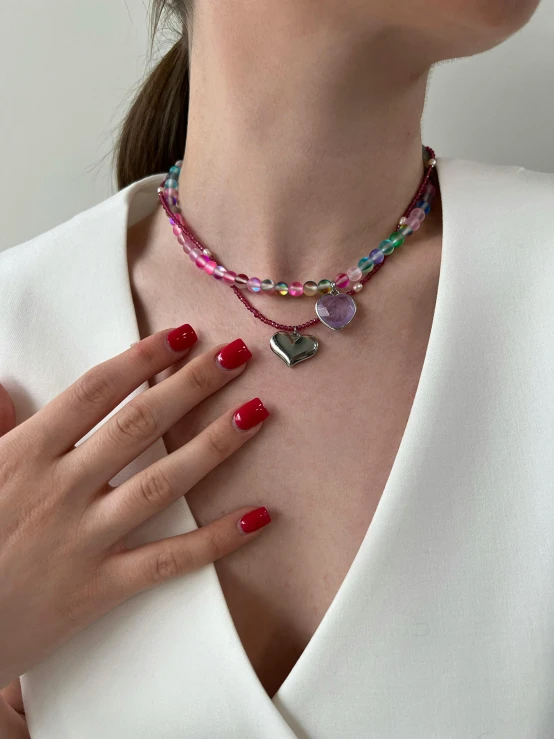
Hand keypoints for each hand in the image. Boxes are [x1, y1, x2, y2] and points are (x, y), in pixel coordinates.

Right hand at [0, 325, 271, 689]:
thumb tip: (2, 387)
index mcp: (26, 455)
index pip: (95, 392)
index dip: (141, 359)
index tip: (181, 336)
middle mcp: (63, 490)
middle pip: (140, 424)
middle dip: (192, 384)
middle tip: (236, 356)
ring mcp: (86, 538)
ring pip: (163, 482)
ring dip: (214, 445)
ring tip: (254, 413)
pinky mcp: (101, 587)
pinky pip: (169, 561)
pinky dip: (216, 540)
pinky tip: (257, 517)